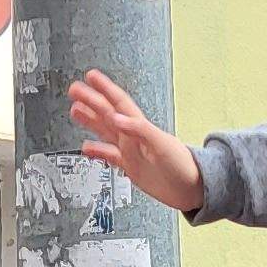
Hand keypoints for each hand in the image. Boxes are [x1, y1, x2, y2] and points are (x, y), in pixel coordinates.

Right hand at [67, 70, 205, 214]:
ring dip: (91, 121)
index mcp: (141, 127)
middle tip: (74, 89)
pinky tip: (87, 148)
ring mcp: (131, 151)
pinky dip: (96, 151)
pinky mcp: (131, 167)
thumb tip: (116, 118)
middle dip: (91, 100)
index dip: (104, 88)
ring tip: (75, 110)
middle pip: (107, 114)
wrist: (192, 189)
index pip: (118, 102)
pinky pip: (109, 156)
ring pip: (105, 131)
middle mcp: (133, 137)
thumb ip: (139, 130)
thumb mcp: (162, 144)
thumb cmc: (184, 166)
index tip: (91, 76)